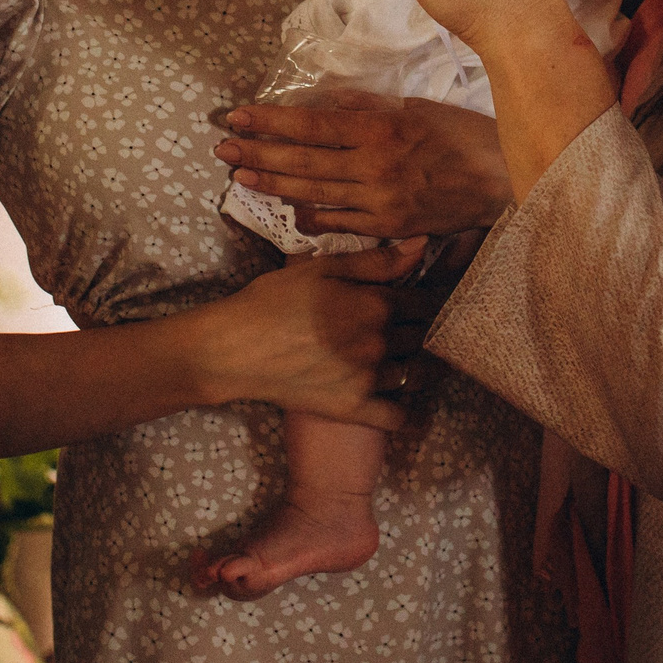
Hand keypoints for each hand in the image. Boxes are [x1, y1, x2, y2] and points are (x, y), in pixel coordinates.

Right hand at [194, 241, 431, 428]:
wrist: (233, 349)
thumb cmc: (272, 301)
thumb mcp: (321, 269)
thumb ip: (375, 261)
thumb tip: (423, 245)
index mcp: (375, 304)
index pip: (426, 301)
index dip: (429, 298)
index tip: (423, 299)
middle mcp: (379, 343)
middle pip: (424, 336)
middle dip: (426, 329)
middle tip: (416, 327)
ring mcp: (367, 379)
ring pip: (416, 374)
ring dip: (420, 366)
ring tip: (412, 359)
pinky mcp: (352, 409)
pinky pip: (396, 417)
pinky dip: (405, 411)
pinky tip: (402, 402)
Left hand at [217, 89, 510, 239]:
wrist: (504, 183)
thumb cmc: (463, 136)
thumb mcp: (417, 108)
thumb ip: (367, 106)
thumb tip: (325, 100)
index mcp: (379, 128)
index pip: (311, 123)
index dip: (270, 120)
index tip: (237, 116)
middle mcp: (373, 166)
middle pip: (302, 160)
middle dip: (257, 153)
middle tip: (222, 149)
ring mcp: (379, 201)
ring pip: (313, 193)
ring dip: (274, 184)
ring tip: (241, 176)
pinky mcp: (388, 227)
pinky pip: (339, 224)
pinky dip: (311, 216)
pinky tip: (290, 209)